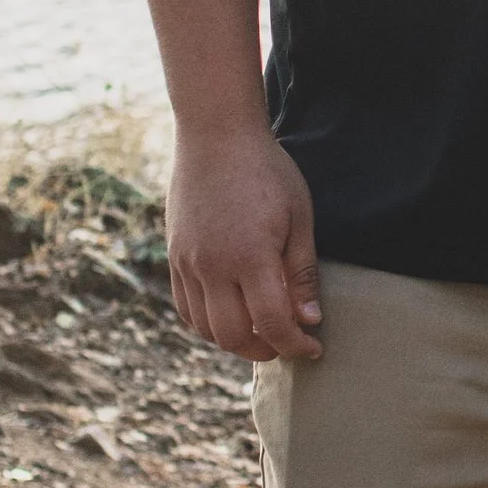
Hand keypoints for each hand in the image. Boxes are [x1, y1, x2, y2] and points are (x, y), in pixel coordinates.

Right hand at [167, 123, 322, 362]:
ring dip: (234, 342)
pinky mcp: (174, 256)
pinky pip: (185, 308)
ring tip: (261, 334)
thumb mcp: (299, 218)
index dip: (295, 345)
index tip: (313, 348)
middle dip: (265, 351)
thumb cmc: (267, 172)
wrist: (216, 136)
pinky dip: (207, 325)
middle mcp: (212, 266)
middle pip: (233, 336)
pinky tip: (230, 317)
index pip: (272, 324)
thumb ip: (302, 272)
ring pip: (205, 328)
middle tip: (288, 344)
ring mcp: (187, 263)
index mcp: (250, 256)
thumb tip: (310, 320)